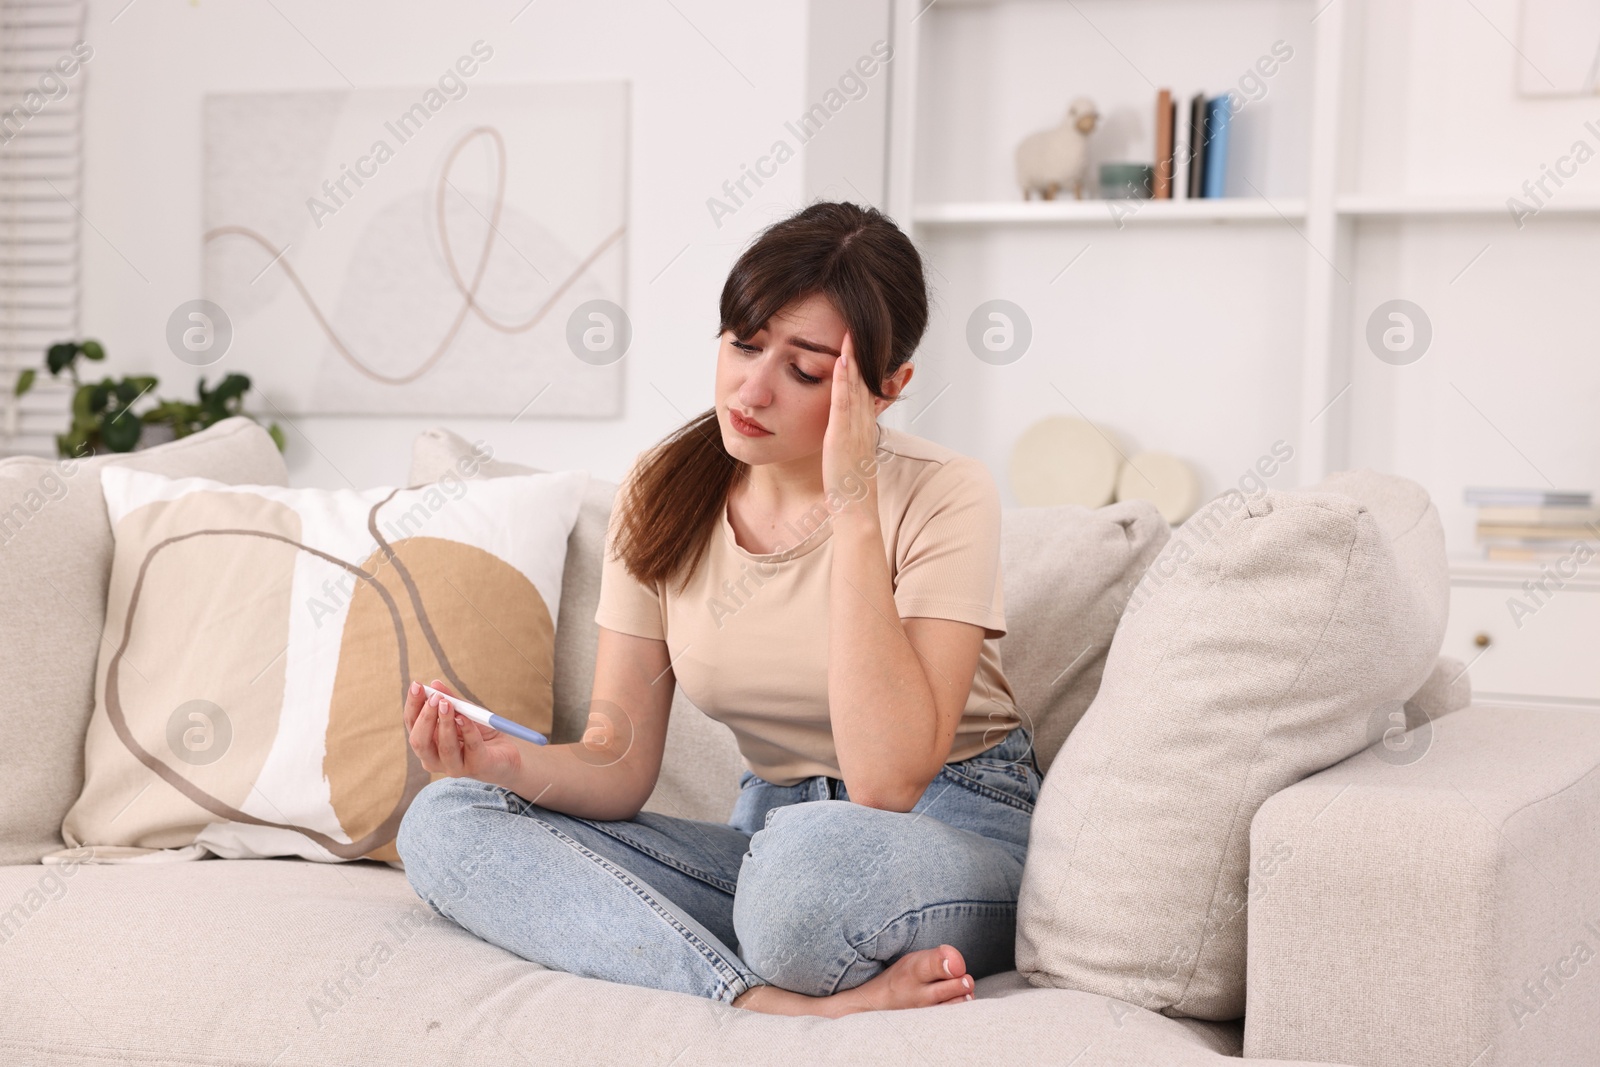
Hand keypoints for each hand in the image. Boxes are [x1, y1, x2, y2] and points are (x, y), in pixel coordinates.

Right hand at [403, 678, 523, 786]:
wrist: (508, 750)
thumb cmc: (481, 732)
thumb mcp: (465, 712)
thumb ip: (451, 700)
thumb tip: (434, 684)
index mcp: (427, 744)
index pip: (412, 725)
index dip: (413, 705)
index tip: (417, 685)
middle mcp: (435, 759)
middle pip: (420, 741)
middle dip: (426, 718)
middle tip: (435, 698)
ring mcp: (455, 767)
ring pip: (445, 747)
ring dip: (446, 723)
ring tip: (448, 704)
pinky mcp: (477, 767)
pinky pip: (471, 746)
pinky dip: (468, 729)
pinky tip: (465, 717)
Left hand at [822, 329, 885, 522]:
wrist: (856, 510)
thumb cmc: (850, 489)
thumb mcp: (850, 458)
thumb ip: (848, 441)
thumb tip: (841, 432)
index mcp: (863, 428)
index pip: (864, 390)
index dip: (862, 366)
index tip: (858, 344)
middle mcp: (862, 424)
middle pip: (864, 382)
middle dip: (861, 355)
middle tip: (858, 327)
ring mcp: (854, 428)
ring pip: (856, 386)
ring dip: (854, 358)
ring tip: (850, 333)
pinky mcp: (843, 435)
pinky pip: (844, 402)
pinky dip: (845, 379)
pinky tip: (842, 360)